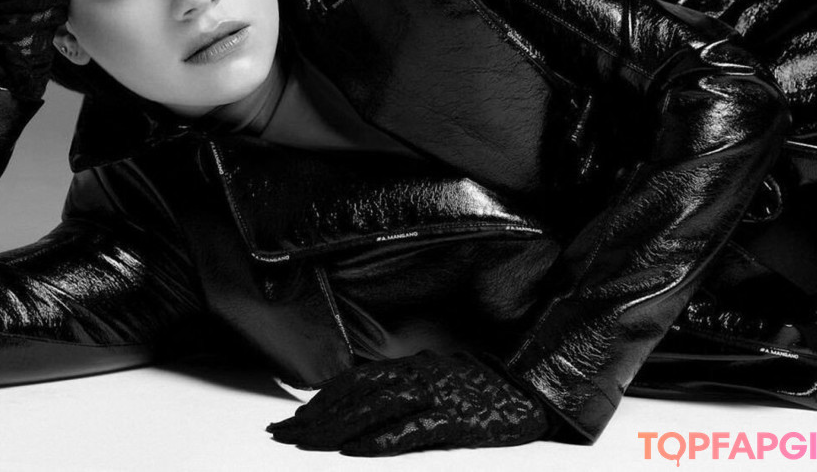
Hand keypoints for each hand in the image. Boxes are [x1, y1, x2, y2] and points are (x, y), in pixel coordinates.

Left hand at [267, 350, 553, 455]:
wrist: (533, 387)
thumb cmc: (483, 389)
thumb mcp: (435, 379)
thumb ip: (401, 387)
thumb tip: (359, 400)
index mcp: (411, 367)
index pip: (353, 381)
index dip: (320, 399)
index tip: (293, 419)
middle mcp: (417, 375)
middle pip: (356, 395)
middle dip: (316, 416)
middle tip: (283, 434)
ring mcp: (436, 396)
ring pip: (376, 409)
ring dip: (337, 427)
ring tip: (307, 443)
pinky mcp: (457, 419)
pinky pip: (412, 430)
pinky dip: (381, 440)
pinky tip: (356, 450)